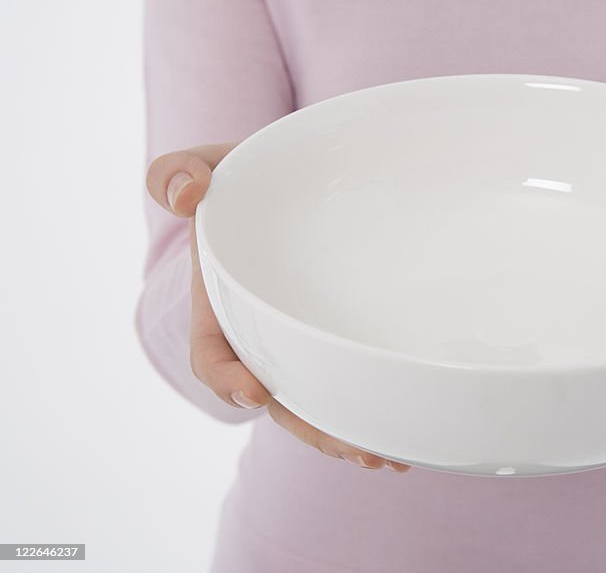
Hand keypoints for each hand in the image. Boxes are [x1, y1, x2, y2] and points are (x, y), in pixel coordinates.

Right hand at [146, 142, 408, 472]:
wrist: (292, 183)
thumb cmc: (245, 181)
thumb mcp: (209, 166)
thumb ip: (181, 172)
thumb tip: (186, 196)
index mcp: (221, 308)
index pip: (213, 356)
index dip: (227, 379)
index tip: (254, 391)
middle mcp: (259, 338)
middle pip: (278, 399)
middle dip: (312, 428)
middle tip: (357, 448)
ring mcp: (298, 345)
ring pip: (316, 403)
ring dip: (347, 434)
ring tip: (389, 455)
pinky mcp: (334, 342)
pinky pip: (346, 385)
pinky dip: (370, 410)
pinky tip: (407, 431)